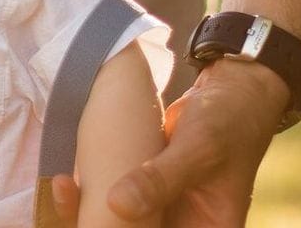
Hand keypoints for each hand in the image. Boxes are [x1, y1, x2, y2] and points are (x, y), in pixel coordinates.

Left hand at [51, 61, 287, 224]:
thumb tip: (117, 205)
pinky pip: (117, 200)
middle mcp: (187, 225)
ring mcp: (166, 207)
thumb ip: (161, 177)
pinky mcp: (148, 186)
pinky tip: (67, 183)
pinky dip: (91, 195)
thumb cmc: (229, 119)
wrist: (235, 87)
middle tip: (70, 209)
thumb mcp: (198, 148)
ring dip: (90, 214)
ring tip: (65, 192)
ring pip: (123, 223)